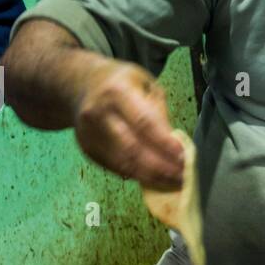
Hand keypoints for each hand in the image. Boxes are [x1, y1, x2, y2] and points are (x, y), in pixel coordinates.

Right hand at [72, 59, 184, 190]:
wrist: (81, 84)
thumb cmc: (121, 83)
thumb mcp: (145, 84)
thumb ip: (159, 111)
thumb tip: (173, 144)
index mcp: (117, 91)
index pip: (144, 122)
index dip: (164, 142)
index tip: (183, 157)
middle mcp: (99, 113)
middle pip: (132, 148)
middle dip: (160, 166)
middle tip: (182, 176)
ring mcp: (89, 133)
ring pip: (123, 163)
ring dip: (150, 176)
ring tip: (171, 181)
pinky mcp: (86, 148)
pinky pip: (114, 167)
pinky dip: (136, 175)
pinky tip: (153, 177)